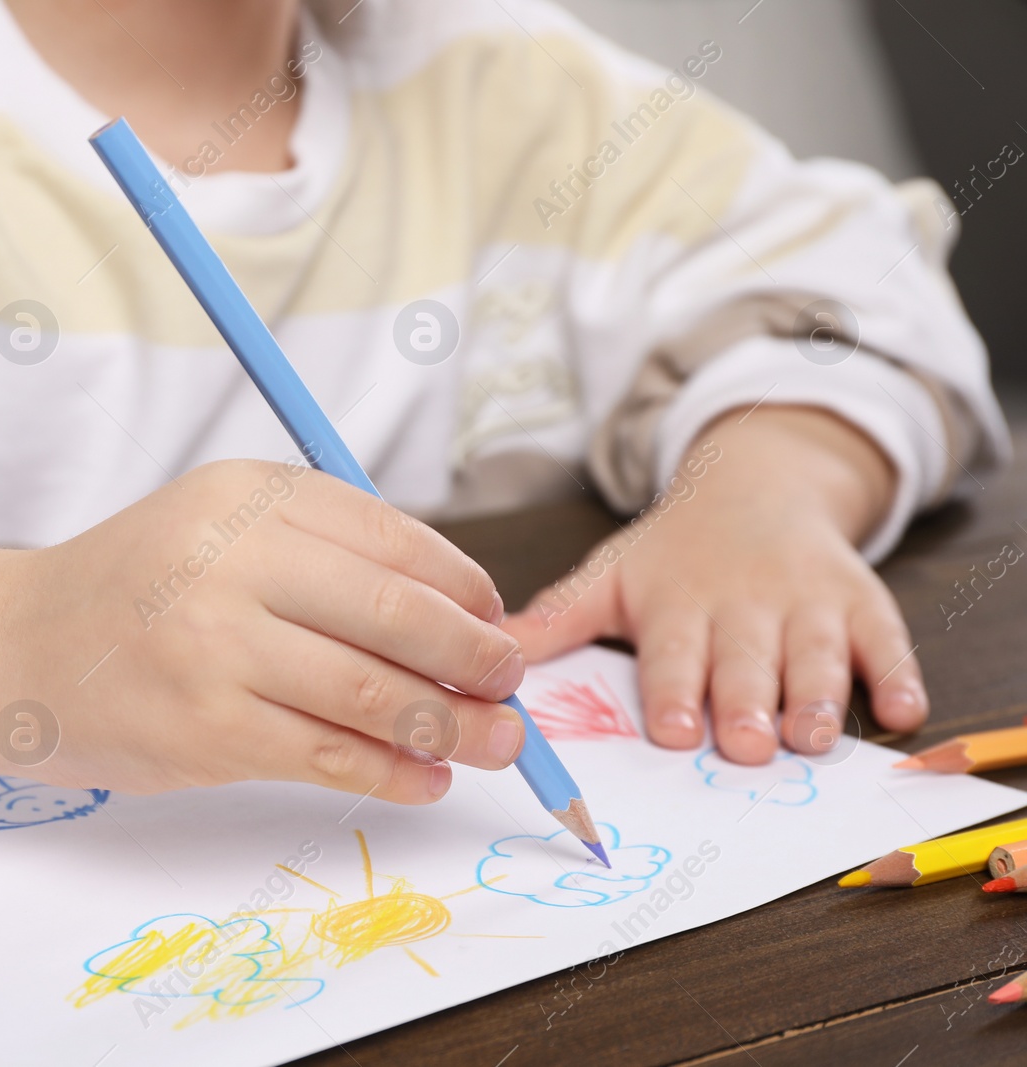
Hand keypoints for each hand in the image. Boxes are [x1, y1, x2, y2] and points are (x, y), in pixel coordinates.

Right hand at [0, 459, 526, 801]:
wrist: (19, 652)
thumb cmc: (136, 587)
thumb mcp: (216, 522)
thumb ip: (321, 545)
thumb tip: (456, 607)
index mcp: (245, 496)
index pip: (391, 538)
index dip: (464, 586)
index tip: (494, 617)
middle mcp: (232, 564)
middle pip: (397, 616)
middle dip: (476, 657)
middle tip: (510, 682)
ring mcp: (217, 651)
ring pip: (374, 695)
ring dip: (454, 726)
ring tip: (494, 741)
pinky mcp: (208, 732)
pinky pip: (330, 757)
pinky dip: (395, 774)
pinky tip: (425, 779)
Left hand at [503, 406, 925, 764]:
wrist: (754, 484)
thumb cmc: (673, 554)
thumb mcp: (612, 575)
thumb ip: (558, 620)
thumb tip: (490, 656)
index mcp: (678, 600)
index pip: (675, 652)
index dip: (677, 691)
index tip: (676, 732)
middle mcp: (745, 601)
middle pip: (748, 660)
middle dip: (747, 703)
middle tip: (748, 746)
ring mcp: (808, 601)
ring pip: (817, 654)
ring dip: (819, 697)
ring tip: (814, 738)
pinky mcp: (860, 601)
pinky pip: (885, 637)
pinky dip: (897, 674)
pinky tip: (905, 709)